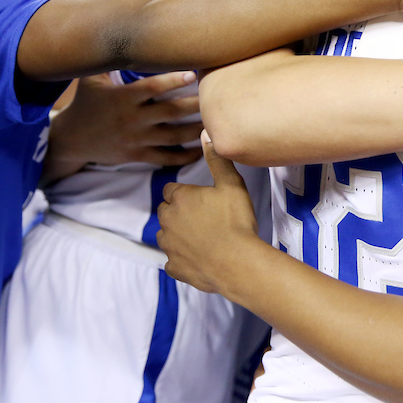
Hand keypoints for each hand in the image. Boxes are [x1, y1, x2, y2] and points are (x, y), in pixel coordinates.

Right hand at [42, 71, 203, 183]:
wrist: (70, 140)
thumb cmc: (86, 104)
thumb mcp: (91, 80)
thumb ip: (108, 60)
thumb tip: (119, 30)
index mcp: (122, 98)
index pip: (151, 88)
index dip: (172, 80)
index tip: (194, 73)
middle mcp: (132, 119)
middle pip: (171, 112)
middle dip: (196, 105)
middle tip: (218, 97)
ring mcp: (136, 140)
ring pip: (173, 137)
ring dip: (197, 131)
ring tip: (217, 123)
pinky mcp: (137, 156)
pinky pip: (165, 158)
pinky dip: (184, 156)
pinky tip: (203, 149)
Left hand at [158, 132, 260, 294]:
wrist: (237, 263)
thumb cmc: (235, 222)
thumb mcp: (231, 184)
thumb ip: (217, 160)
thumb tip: (206, 134)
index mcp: (179, 198)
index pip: (171, 189)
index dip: (185, 193)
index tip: (200, 198)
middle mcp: (168, 220)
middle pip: (165, 211)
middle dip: (179, 212)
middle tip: (204, 217)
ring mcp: (169, 246)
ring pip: (166, 235)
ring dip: (178, 235)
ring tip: (203, 237)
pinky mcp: (174, 267)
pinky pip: (173, 261)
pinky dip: (182, 259)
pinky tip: (199, 258)